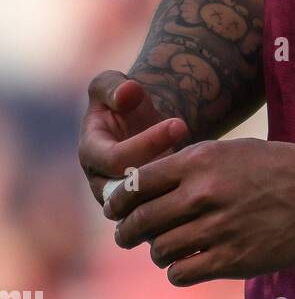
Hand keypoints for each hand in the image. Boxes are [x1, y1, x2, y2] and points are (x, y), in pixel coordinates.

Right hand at [79, 70, 188, 206]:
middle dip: (163, 167)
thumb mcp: (112, 81)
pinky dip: (177, 202)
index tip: (180, 124)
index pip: (115, 159)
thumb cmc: (125, 99)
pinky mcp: (142, 208)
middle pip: (129, 190)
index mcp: (91, 152)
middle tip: (196, 148)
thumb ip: (113, 85)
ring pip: (145, 207)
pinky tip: (199, 179)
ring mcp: (122, 199)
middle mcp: (101, 181)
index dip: (148, 143)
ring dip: (172, 187)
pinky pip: (157, 217)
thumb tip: (128, 93)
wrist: (142, 121)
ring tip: (197, 163)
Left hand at [104, 137, 294, 284]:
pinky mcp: (230, 259)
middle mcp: (203, 194)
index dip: (119, 199)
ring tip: (165, 247)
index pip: (138, 183)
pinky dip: (177, 271)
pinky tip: (186, 263)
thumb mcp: (229, 151)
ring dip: (157, 251)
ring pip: (159, 249)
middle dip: (127, 231)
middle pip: (141, 220)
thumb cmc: (274, 166)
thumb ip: (190, 165)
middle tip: (127, 235)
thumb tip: (147, 183)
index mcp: (200, 161)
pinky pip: (181, 273)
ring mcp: (216, 229)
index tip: (116, 208)